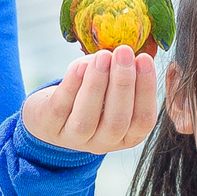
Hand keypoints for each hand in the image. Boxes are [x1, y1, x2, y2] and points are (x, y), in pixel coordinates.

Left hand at [22, 46, 157, 153]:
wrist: (51, 111)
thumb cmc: (90, 94)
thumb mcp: (111, 88)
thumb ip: (125, 74)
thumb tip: (130, 53)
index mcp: (127, 136)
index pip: (144, 120)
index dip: (146, 90)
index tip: (144, 59)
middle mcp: (103, 143)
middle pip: (117, 121)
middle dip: (122, 84)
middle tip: (124, 52)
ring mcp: (74, 139)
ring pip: (87, 118)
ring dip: (97, 85)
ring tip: (103, 56)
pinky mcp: (50, 126)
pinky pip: (61, 108)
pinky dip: (72, 85)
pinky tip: (81, 65)